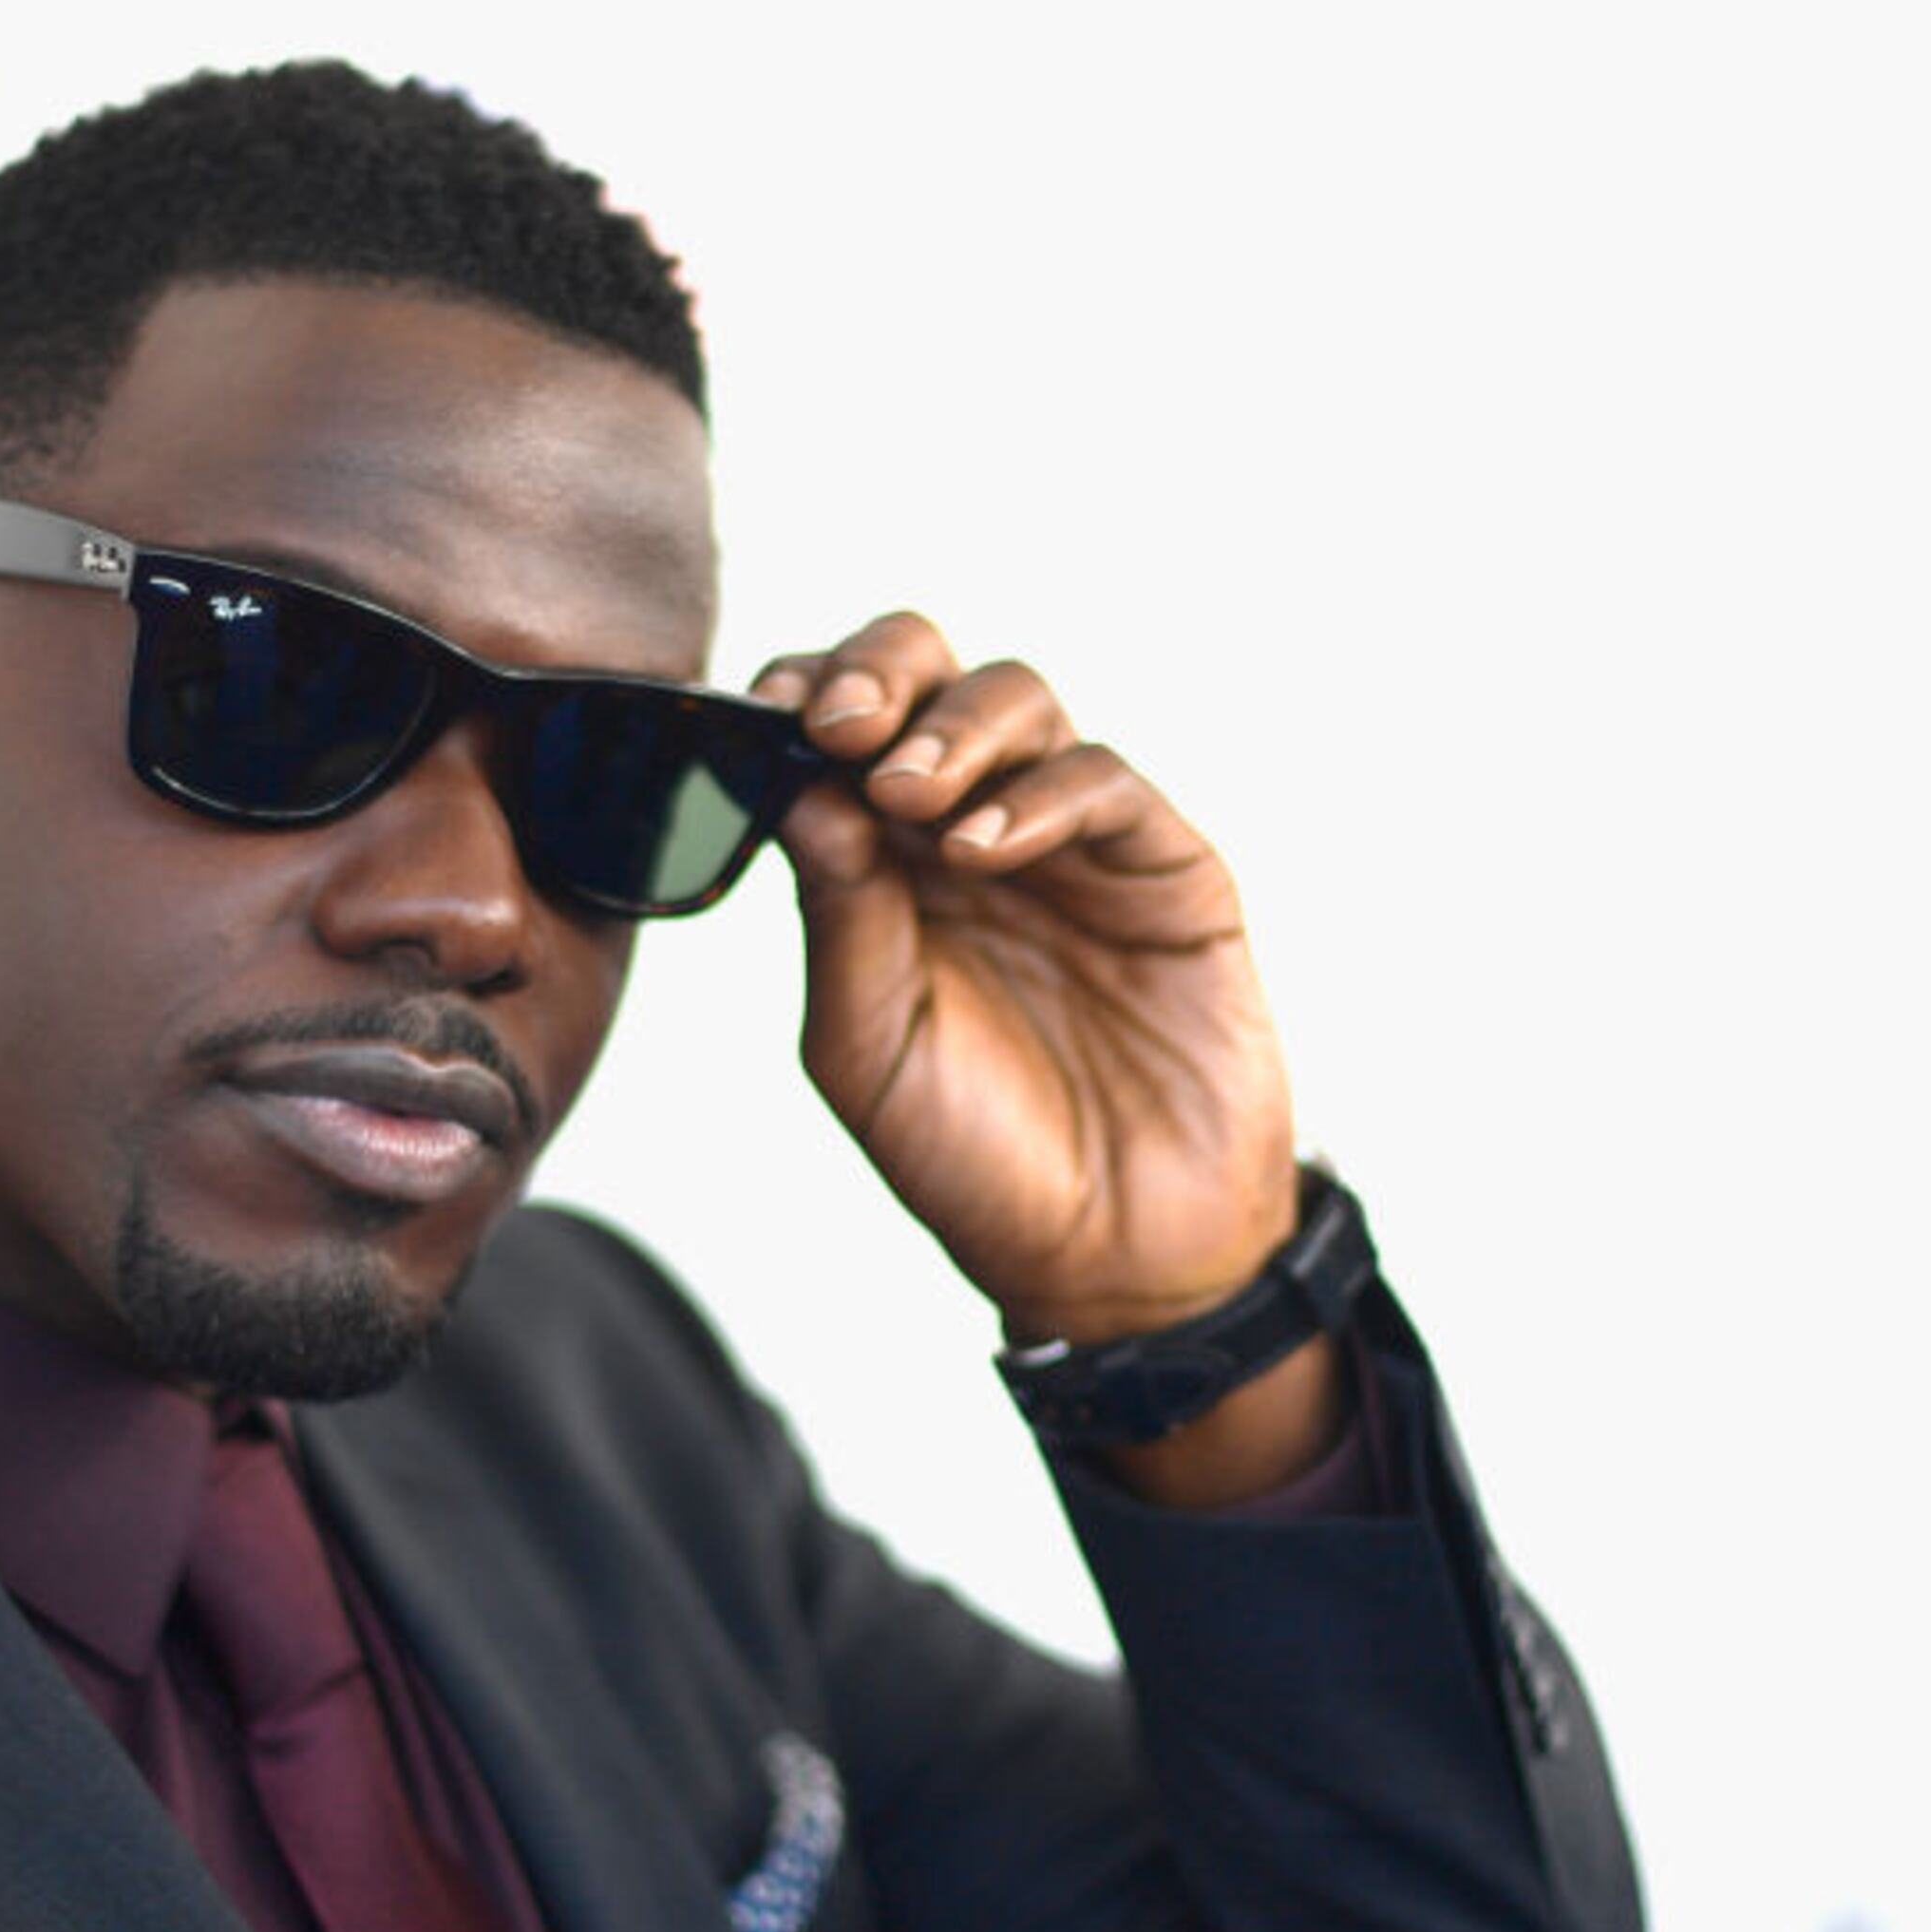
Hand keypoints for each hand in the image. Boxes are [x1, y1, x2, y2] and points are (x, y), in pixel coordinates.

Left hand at [755, 615, 1340, 1498]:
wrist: (1114, 1260)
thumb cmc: (976, 1161)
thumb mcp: (866, 1045)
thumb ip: (836, 914)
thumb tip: (795, 783)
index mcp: (887, 865)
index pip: (842, 730)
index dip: (802, 694)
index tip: (763, 708)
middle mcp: (979, 831)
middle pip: (931, 676)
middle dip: (877, 670)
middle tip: (837, 722)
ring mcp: (1076, 845)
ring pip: (1020, 702)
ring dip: (951, 728)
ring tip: (904, 794)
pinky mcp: (1168, 871)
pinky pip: (1105, 783)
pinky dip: (1037, 797)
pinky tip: (981, 850)